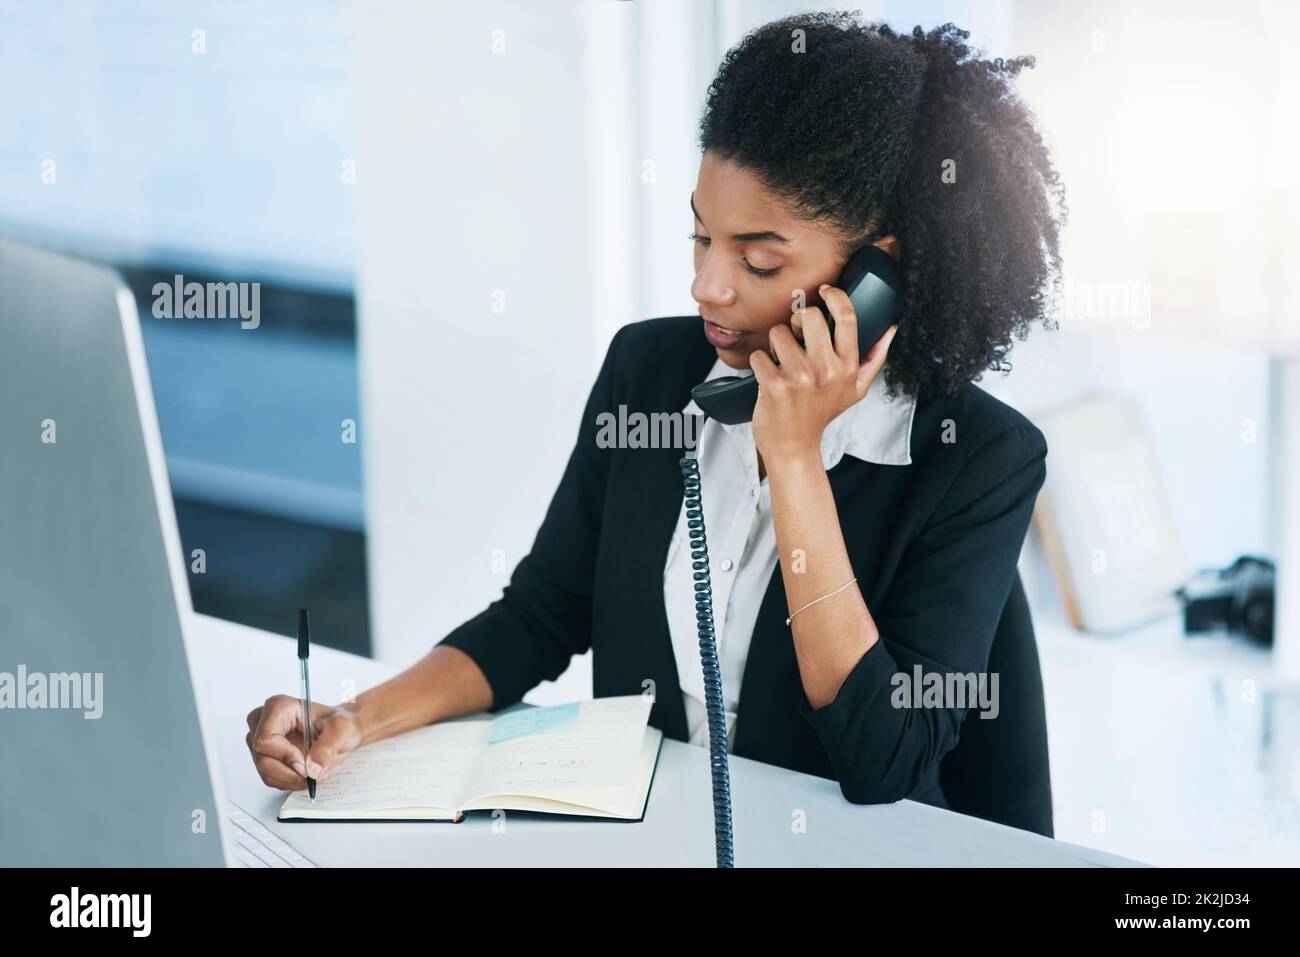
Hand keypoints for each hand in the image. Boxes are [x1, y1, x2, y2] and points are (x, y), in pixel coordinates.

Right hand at [245, 695, 363, 789]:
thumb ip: (328, 747)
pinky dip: (288, 781)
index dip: (284, 756)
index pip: (265, 738)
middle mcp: (264, 721)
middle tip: (311, 774)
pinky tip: (303, 773)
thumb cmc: (340, 722)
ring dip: (289, 779)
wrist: (341, 730)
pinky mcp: (265, 755)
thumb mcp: (343, 729)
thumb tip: (312, 769)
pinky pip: (269, 777)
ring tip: (311, 774)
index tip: (304, 764)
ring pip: (264, 771)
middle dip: (288, 772)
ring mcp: (262, 739)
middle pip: (262, 757)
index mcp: (280, 707)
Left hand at [749, 284, 897, 461]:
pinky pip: (759, 355)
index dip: (835, 296)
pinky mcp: (774, 385)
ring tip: (781, 360)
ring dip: (775, 343)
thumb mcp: (856, 389)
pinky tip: (768, 376)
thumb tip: (891, 328)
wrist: (793, 446)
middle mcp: (826, 371)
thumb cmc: (822, 414)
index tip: (824, 291)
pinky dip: (759, 362)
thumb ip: (874, 358)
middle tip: (796, 336)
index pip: (847, 318)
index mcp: (847, 367)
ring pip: (779, 333)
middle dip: (797, 320)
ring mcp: (800, 378)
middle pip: (810, 316)